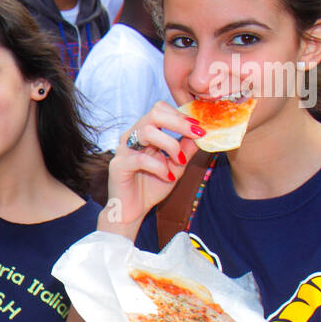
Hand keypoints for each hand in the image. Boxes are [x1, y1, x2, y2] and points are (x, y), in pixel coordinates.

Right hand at [108, 103, 202, 226]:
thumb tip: (202, 134)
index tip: (199, 128)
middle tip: (196, 133)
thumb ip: (187, 149)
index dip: (181, 116)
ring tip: (180, 161)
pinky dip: (159, 167)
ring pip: (147, 131)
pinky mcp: (118, 166)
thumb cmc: (151, 186)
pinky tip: (168, 176)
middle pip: (154, 114)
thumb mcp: (176, 166)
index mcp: (145, 133)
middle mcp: (132, 137)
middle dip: (179, 122)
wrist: (133, 211)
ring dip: (170, 145)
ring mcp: (123, 150)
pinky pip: (140, 159)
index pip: (160, 110)